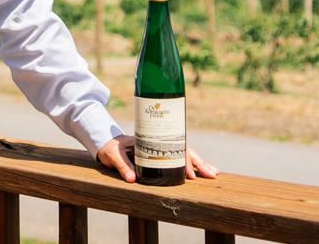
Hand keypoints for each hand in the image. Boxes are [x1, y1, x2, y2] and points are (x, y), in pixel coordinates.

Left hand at [97, 135, 219, 182]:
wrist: (105, 142)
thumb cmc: (110, 148)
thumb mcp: (113, 156)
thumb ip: (122, 166)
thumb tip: (133, 179)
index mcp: (150, 139)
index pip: (171, 147)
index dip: (183, 160)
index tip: (190, 174)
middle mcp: (158, 141)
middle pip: (182, 149)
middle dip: (198, 162)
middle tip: (212, 174)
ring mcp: (161, 147)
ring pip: (184, 153)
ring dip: (199, 163)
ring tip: (213, 173)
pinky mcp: (160, 153)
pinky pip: (178, 158)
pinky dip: (190, 165)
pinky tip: (200, 172)